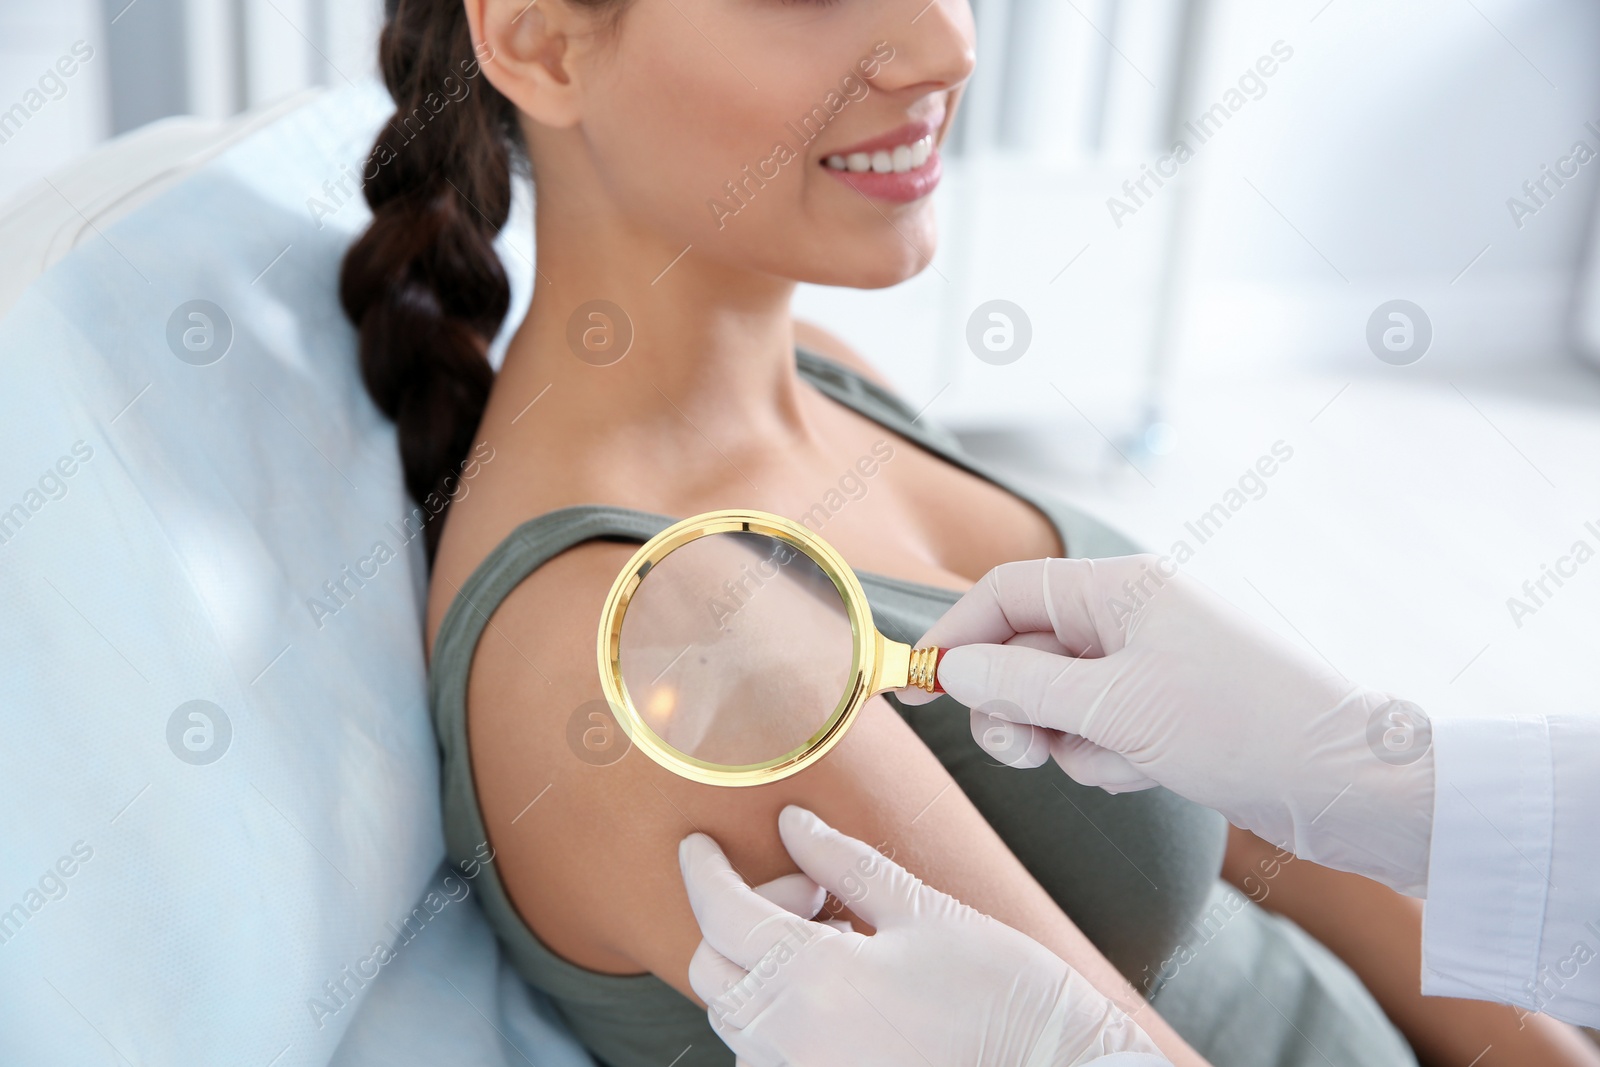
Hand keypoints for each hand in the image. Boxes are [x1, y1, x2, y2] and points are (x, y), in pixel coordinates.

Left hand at [679, 806, 1163, 1066]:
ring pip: (738, 1014)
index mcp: (813, 981)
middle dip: (740, 917)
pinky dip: (782, 1013)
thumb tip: (796, 825)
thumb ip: (846, 866)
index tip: (700, 845)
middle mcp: (792, 1042)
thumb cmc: (1005, 998)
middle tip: (808, 891)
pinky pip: (770, 1052)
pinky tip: (840, 990)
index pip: (720, 912)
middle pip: (714, 967)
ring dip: (762, 968)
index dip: (704, 869)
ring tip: (838, 941)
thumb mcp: (923, 912)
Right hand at [898, 556, 1434, 895]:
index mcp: (1120, 587)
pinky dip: (1107, 755)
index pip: (1006, 592)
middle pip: (1027, 648)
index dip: (955, 635)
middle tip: (1026, 750)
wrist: (1354, 783)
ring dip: (1069, 738)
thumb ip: (1021, 687)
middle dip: (1015, 703)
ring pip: (1060, 697)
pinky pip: (1102, 727)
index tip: (915, 686)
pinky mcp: (1171, 709)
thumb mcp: (1114, 708)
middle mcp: (1132, 614)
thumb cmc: (1243, 725)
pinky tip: (1147, 770)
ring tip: (1116, 759)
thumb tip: (953, 670)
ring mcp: (1153, 662)